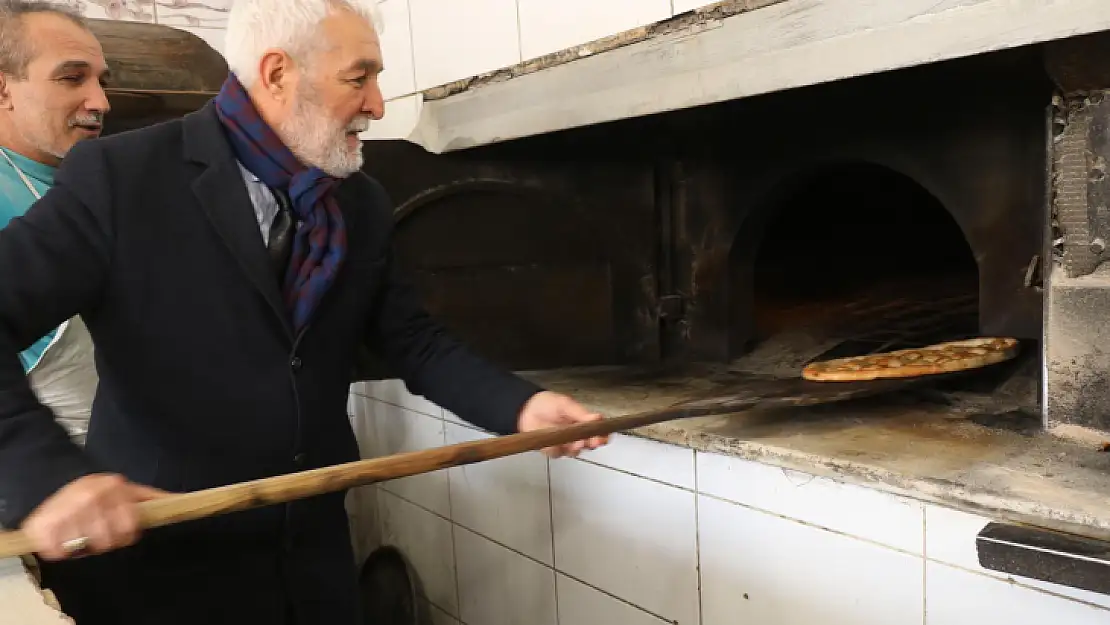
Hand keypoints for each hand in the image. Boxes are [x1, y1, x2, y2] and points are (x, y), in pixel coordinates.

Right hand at [21, 473, 169, 560]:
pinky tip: (62, 539)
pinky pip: (58, 551)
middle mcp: (91, 496)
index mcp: (114, 487)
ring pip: (85, 546)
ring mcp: (67, 508)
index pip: (129, 527)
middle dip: (103, 541)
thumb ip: (153, 497)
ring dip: (82, 546)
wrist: (50, 481)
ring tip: (79, 534)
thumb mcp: (127, 488)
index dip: (125, 534)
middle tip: (95, 533)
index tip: (118, 530)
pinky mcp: (44, 524)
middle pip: (108, 540)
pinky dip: (59, 551)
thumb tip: (182, 501)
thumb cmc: (97, 492)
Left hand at [517, 391, 608, 457]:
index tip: (603, 437)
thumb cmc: (547, 404)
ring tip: (575, 442)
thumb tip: (598, 418)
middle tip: (591, 441)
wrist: (526, 409)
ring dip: (575, 448)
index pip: (599, 432)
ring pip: (575, 452)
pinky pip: (557, 453)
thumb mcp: (565, 404)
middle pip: (589, 445)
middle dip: (591, 444)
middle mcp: (577, 435)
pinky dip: (556, 449)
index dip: (603, 436)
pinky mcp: (553, 450)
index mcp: (584, 423)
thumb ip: (581, 413)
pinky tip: (554, 443)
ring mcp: (565, 444)